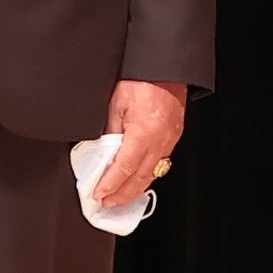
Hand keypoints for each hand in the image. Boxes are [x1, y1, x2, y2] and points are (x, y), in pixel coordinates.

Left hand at [94, 80, 186, 209]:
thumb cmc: (140, 80)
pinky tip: (137, 179)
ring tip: (120, 198)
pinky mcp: (173, 137)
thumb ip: (109, 131)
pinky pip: (159, 163)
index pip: (123, 168)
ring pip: (152, 174)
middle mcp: (159, 142)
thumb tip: (100, 152)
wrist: (164, 68)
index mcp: (143, 134)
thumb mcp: (116, 104)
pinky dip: (147, 175)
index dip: (110, 184)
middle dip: (123, 195)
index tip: (99, 194)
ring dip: (135, 189)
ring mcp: (169, 141)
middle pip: (140, 179)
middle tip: (108, 204)